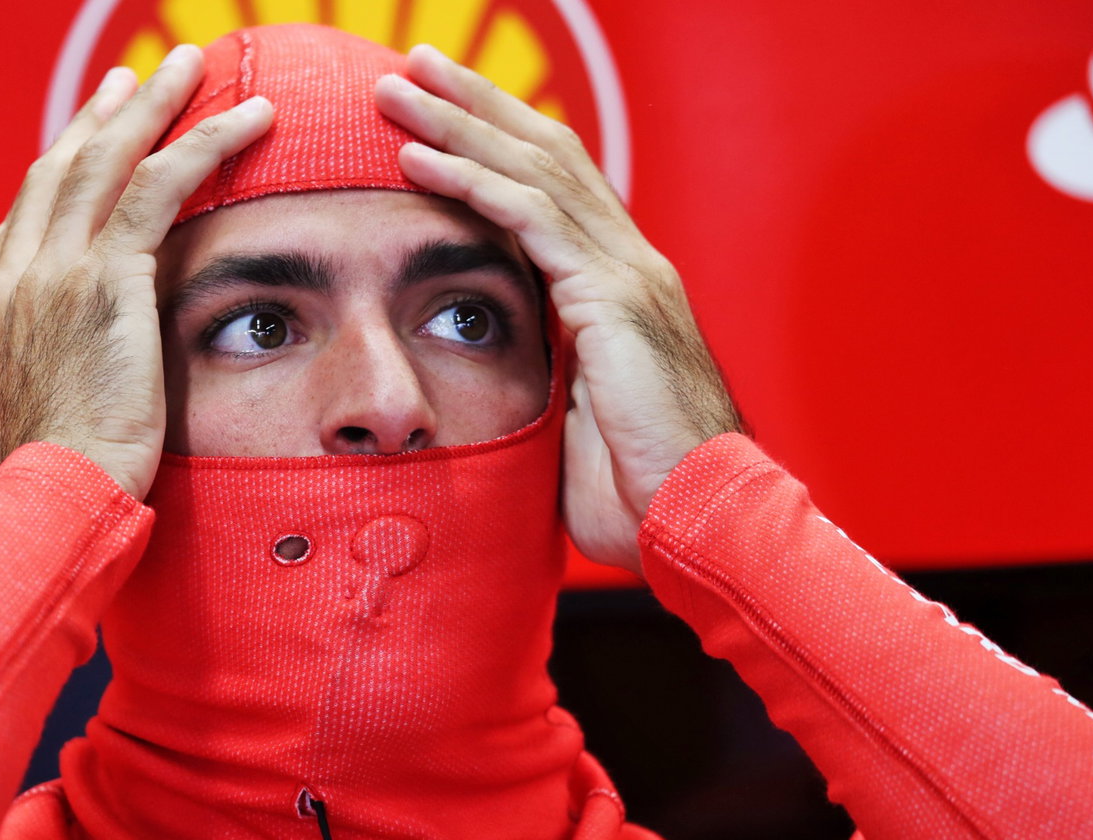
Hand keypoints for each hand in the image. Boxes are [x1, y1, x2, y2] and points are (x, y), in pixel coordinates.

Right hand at [0, 47, 272, 498]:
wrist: (47, 505)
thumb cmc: (45, 494)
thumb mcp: (25, 433)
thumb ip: (40, 395)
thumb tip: (52, 405)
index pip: (26, 222)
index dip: (58, 174)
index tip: (83, 143)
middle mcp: (16, 278)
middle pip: (59, 170)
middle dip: (99, 118)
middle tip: (133, 79)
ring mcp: (56, 271)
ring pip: (107, 160)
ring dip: (154, 105)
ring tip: (190, 65)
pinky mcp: (108, 279)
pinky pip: (162, 187)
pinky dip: (205, 143)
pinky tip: (247, 118)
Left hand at [375, 46, 741, 573]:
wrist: (697, 522)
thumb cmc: (634, 490)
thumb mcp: (574, 416)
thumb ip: (542, 372)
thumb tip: (487, 370)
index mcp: (619, 285)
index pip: (553, 186)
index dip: (496, 141)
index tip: (435, 114)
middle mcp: (629, 262)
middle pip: (544, 153)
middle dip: (474, 104)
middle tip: (412, 64)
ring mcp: (626, 273)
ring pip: (532, 169)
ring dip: (458, 123)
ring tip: (395, 88)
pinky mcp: (614, 298)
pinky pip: (531, 219)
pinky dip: (471, 182)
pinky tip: (419, 159)